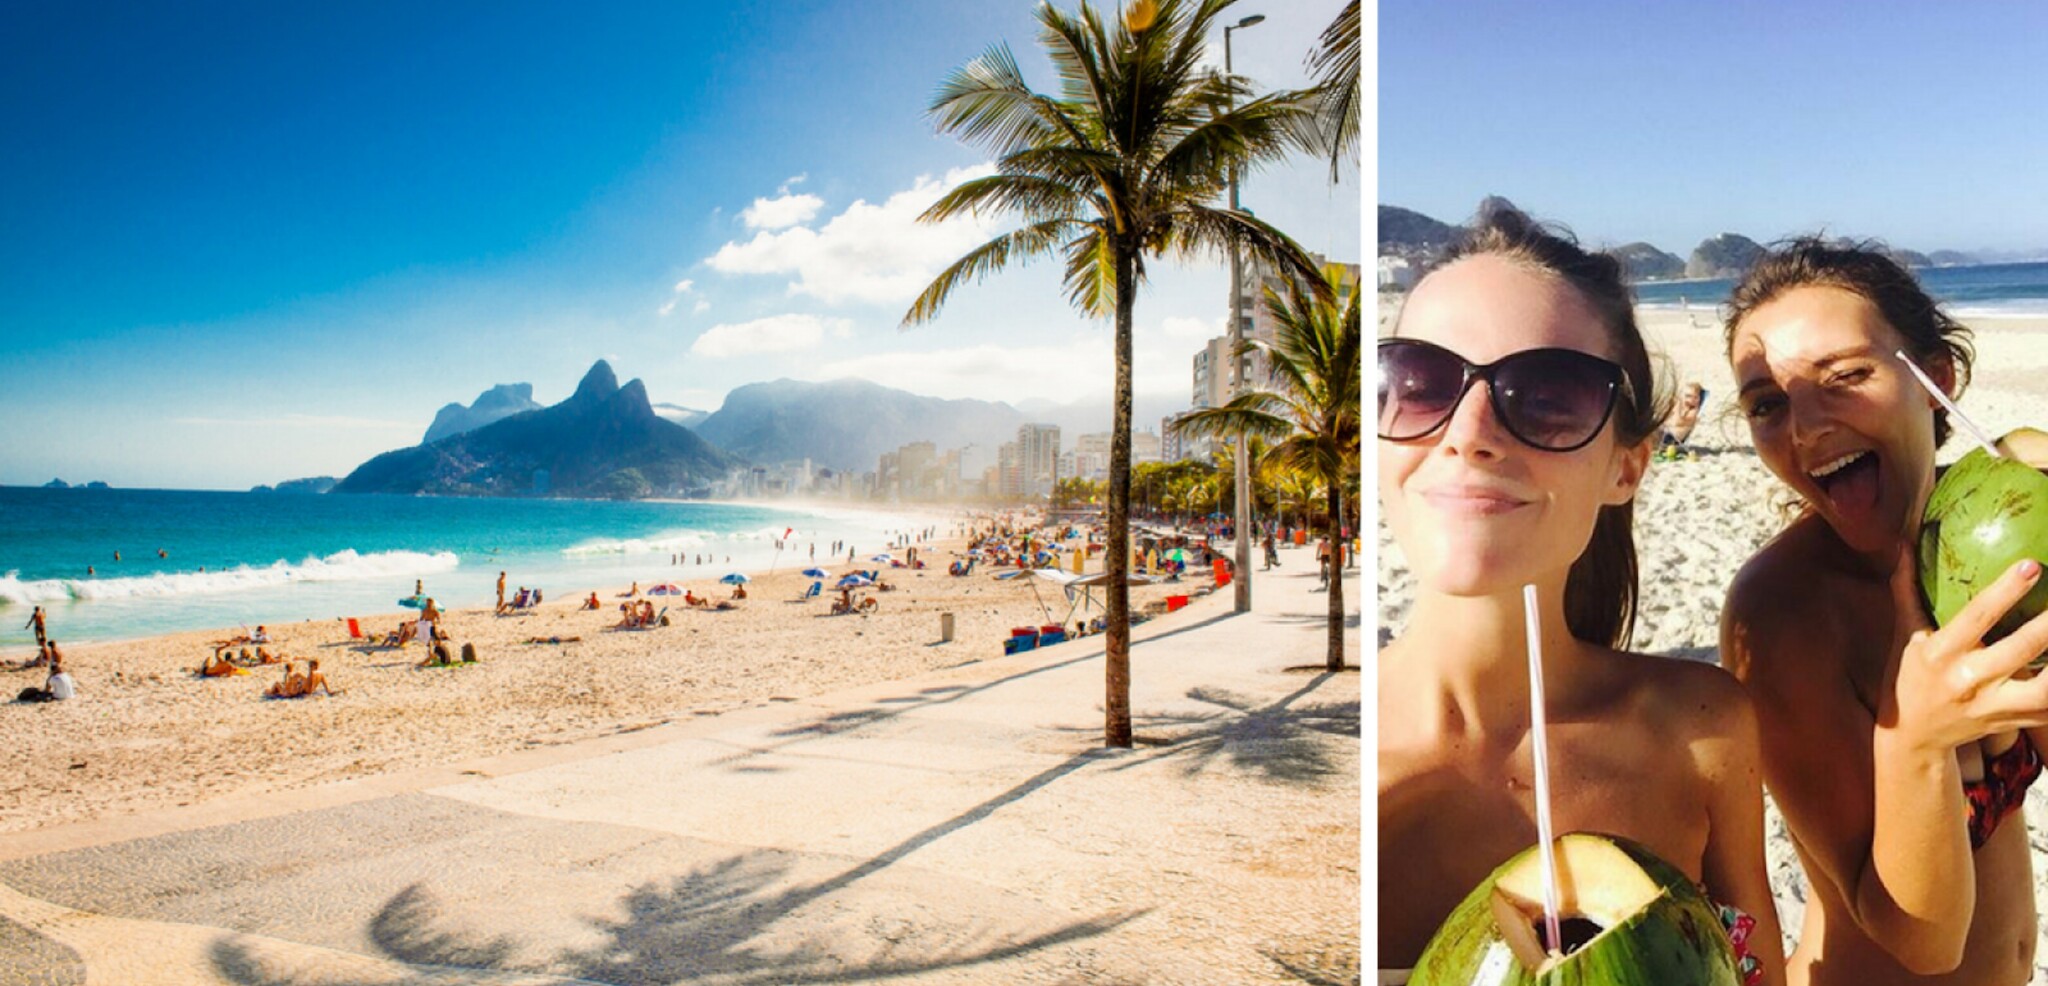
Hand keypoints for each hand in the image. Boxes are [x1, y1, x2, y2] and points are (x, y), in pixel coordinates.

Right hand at [1886, 549, 2047, 753]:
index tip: (2032, 565)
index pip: (1976, 617)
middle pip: (2020, 651)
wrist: (1914, 738)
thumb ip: (1908, 590)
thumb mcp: (1905, 636)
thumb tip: (1902, 544)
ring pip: (2045, 690)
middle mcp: (1968, 681)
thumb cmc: (1910, 677)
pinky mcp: (2013, 722)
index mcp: (1940, 654)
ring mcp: (1993, 707)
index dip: (2004, 591)